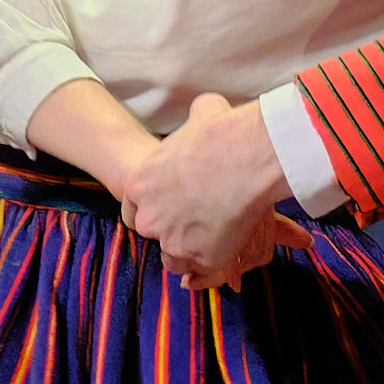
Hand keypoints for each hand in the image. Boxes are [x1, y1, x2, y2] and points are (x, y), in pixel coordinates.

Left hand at [123, 94, 306, 288]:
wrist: (248, 158)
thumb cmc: (224, 133)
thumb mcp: (202, 112)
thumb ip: (196, 118)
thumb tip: (207, 110)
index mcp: (140, 184)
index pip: (135, 207)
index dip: (156, 206)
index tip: (172, 205)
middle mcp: (150, 217)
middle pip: (154, 231)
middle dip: (173, 228)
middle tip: (198, 219)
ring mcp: (173, 241)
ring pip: (175, 257)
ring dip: (191, 251)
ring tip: (214, 239)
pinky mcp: (201, 259)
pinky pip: (202, 273)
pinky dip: (212, 268)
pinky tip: (224, 256)